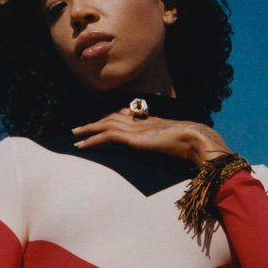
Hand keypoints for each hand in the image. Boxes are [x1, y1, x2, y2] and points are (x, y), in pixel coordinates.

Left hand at [71, 110, 230, 165]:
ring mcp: (135, 127)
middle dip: (94, 123)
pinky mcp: (132, 137)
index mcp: (149, 121)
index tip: (101, 123)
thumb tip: (172, 152)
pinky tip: (82, 146)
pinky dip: (92, 140)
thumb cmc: (189, 144)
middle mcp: (139, 121)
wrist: (192, 138)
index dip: (110, 118)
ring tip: (75, 136)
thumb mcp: (175, 144)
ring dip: (88, 130)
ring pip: (105, 124)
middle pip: (110, 117)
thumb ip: (168, 145)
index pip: (124, 115)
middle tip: (78, 129)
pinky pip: (107, 136)